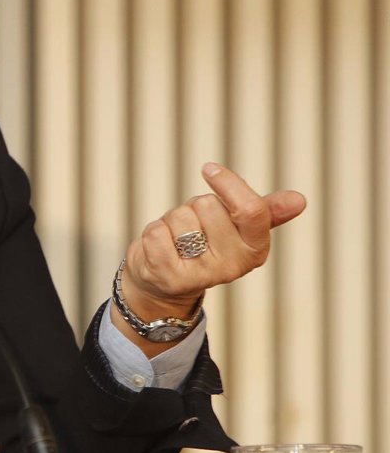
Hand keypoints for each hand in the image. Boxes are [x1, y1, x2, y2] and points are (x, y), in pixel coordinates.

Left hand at [120, 162, 305, 327]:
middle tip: (193, 227)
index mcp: (255, 250)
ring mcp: (200, 275)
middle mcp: (233, 267)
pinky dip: (153, 232)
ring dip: (172, 220)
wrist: (165, 282)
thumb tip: (300, 200)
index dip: (228, 183)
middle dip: (193, 207)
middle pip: (207, 205)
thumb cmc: (203, 243)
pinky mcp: (168, 277)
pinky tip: (161, 249)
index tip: (209, 169)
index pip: (252, 210)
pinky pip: (156, 232)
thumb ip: (265, 211)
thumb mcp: (236, 227)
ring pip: (180, 216)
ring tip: (176, 240)